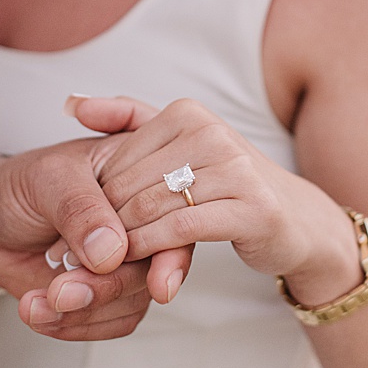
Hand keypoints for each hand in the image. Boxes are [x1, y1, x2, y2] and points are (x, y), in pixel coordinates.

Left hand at [0, 133, 192, 340]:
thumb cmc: (19, 186)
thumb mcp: (48, 178)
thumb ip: (80, 210)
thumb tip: (113, 251)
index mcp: (143, 179)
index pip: (177, 217)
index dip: (170, 252)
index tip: (155, 282)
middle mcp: (143, 222)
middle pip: (156, 267)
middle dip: (106, 288)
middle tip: (61, 290)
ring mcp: (129, 259)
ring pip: (135, 300)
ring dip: (83, 311)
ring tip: (39, 301)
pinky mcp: (110, 291)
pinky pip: (116, 321)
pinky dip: (76, 325)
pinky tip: (43, 310)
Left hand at [70, 96, 361, 308]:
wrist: (298, 220)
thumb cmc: (229, 186)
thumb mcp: (178, 146)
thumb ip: (127, 120)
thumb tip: (70, 103)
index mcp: (189, 114)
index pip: (117, 157)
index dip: (96, 196)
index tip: (87, 225)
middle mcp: (213, 133)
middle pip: (129, 184)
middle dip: (103, 222)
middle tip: (84, 252)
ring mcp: (236, 169)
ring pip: (150, 208)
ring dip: (122, 241)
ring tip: (106, 261)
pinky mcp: (252, 208)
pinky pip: (180, 230)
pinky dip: (151, 249)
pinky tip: (141, 264)